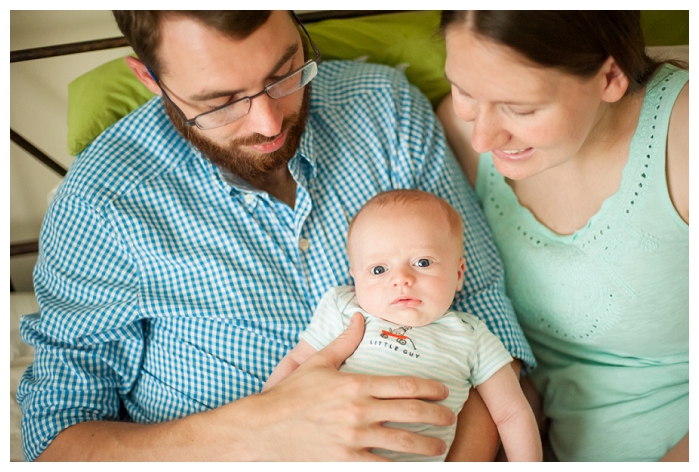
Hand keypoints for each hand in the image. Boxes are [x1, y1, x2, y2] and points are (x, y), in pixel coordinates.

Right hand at [241, 313, 455, 459]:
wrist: (263, 430)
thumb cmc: (291, 396)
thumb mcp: (318, 364)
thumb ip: (344, 342)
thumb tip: (359, 317)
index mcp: (355, 384)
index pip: (404, 384)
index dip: (430, 388)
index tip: (443, 391)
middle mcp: (359, 411)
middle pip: (411, 412)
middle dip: (437, 415)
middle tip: (449, 417)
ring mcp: (354, 438)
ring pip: (403, 442)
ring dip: (427, 445)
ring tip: (439, 446)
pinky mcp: (345, 461)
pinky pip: (381, 466)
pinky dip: (400, 467)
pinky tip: (413, 467)